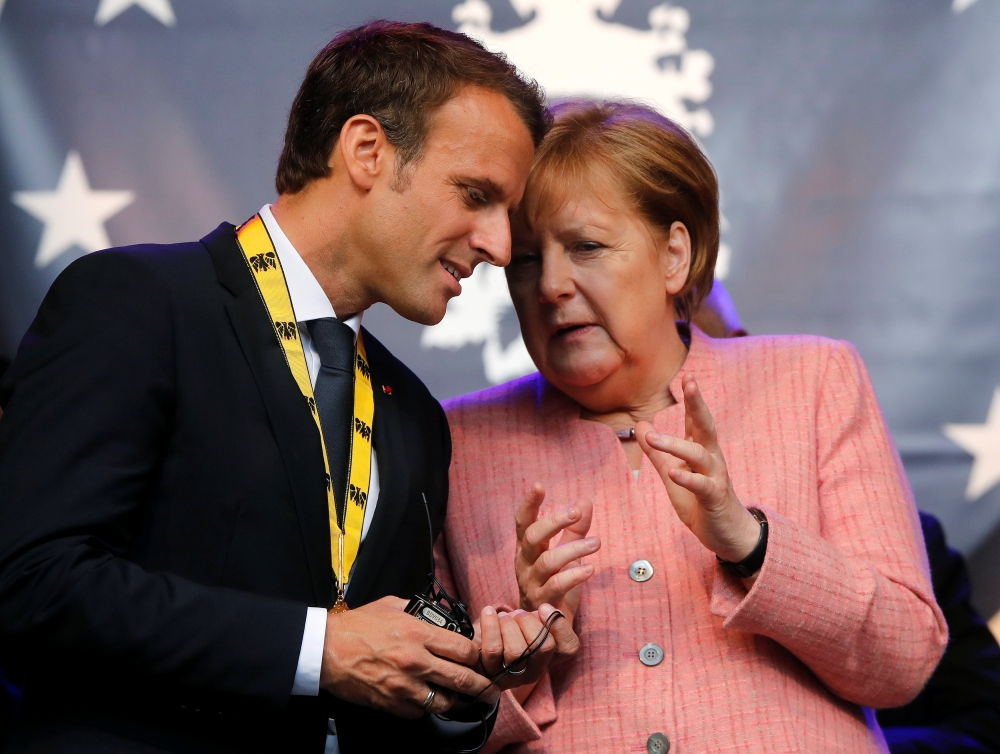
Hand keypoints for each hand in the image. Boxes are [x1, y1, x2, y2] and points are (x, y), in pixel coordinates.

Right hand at [319, 596, 492, 718]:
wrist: (325, 649)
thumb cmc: (357, 625)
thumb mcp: (392, 605)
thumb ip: (419, 611)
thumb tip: (439, 618)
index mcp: (419, 633)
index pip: (464, 650)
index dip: (478, 656)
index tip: (481, 659)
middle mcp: (416, 661)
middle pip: (462, 680)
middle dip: (482, 688)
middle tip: (491, 692)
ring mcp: (404, 686)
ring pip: (444, 703)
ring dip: (454, 701)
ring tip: (458, 699)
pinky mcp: (391, 703)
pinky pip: (419, 713)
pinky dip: (425, 708)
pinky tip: (424, 699)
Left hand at [476, 602, 580, 689]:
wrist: (479, 645)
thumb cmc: (510, 628)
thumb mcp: (531, 620)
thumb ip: (543, 616)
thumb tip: (545, 610)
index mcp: (551, 657)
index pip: (569, 647)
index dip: (560, 625)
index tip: (543, 606)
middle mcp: (534, 672)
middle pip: (543, 647)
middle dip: (529, 622)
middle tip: (518, 614)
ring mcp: (512, 677)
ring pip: (516, 651)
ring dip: (509, 625)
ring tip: (503, 618)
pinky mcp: (489, 675)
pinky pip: (493, 649)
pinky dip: (490, 625)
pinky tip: (488, 613)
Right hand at [514, 484, 599, 623]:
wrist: (543, 628)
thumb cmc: (552, 584)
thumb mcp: (565, 554)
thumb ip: (574, 529)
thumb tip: (585, 501)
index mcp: (526, 549)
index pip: (523, 522)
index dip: (529, 504)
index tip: (539, 485)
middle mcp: (524, 563)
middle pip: (532, 537)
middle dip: (554, 522)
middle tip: (575, 512)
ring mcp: (532, 583)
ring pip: (547, 561)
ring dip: (573, 549)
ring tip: (597, 542)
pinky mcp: (543, 602)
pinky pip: (556, 586)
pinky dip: (574, 575)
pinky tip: (590, 568)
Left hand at [635, 373, 760, 568]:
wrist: (727, 535)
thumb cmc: (700, 502)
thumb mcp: (673, 475)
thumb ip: (657, 452)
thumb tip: (640, 425)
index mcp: (700, 451)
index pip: (695, 420)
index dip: (692, 398)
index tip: (687, 374)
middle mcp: (711, 459)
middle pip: (705, 426)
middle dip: (697, 404)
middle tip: (690, 382)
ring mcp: (715, 477)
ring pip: (699, 455)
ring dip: (676, 445)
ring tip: (654, 438)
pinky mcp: (715, 498)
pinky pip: (703, 486)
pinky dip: (688, 479)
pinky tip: (675, 473)